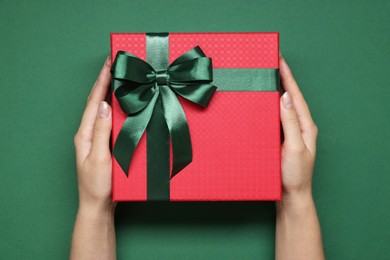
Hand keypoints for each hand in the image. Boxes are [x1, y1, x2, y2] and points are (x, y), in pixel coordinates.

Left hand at [74, 56, 114, 213]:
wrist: (99, 205)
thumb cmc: (97, 186)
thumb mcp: (99, 158)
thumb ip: (101, 132)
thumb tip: (104, 106)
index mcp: (84, 134)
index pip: (93, 102)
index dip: (101, 81)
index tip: (109, 63)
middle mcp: (89, 133)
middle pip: (96, 102)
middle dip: (105, 81)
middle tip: (116, 64)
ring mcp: (97, 138)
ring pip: (103, 110)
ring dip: (111, 92)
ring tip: (120, 77)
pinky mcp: (106, 144)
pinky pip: (111, 121)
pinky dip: (117, 108)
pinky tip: (125, 104)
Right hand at [279, 53, 317, 205]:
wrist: (290, 196)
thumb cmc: (295, 175)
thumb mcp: (294, 147)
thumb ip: (290, 122)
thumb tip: (287, 97)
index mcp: (305, 126)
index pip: (296, 96)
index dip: (288, 77)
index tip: (280, 60)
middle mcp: (298, 126)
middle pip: (290, 97)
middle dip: (281, 78)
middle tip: (271, 63)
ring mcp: (289, 133)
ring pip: (281, 107)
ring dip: (274, 91)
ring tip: (265, 77)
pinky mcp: (280, 139)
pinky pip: (274, 118)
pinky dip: (268, 106)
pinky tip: (261, 103)